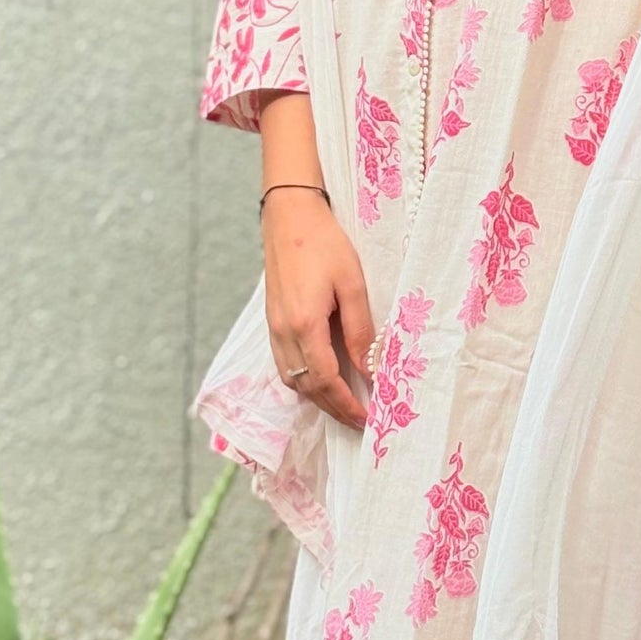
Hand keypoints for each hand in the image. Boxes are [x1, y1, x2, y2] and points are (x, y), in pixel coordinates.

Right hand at [262, 189, 374, 430]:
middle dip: (334, 409)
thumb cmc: (324, 244)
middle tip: (360, 421)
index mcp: (304, 324)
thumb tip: (369, 369)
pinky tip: (322, 381)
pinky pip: (284, 365)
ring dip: (318, 398)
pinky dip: (303, 381)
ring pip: (292, 379)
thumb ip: (359, 330)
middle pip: (306, 387)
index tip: (367, 418)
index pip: (325, 380)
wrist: (289, 217)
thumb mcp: (352, 284)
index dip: (345, 404)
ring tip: (345, 406)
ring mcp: (273, 329)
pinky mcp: (271, 322)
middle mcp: (283, 333)